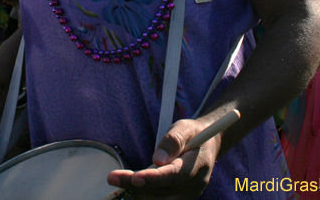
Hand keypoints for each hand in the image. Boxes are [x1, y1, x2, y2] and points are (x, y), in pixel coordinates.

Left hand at [106, 118, 220, 199]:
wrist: (207, 146)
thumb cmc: (193, 134)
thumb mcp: (185, 128)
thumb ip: (173, 140)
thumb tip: (157, 158)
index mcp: (197, 166)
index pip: (174, 176)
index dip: (153, 179)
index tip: (134, 177)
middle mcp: (194, 186)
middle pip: (162, 192)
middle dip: (135, 186)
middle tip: (112, 177)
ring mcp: (187, 195)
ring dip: (136, 193)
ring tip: (118, 180)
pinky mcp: (179, 199)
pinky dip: (143, 195)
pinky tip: (129, 186)